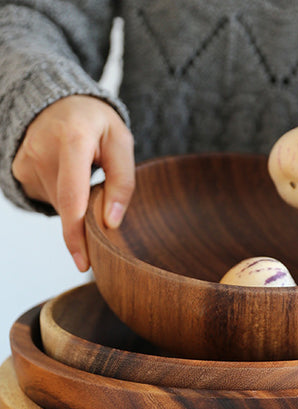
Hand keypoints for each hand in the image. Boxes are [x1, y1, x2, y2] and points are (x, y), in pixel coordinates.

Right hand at [12, 95, 134, 270]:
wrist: (57, 101)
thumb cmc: (94, 122)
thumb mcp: (120, 141)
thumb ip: (123, 181)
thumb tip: (112, 222)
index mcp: (73, 139)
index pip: (73, 197)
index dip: (77, 234)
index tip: (84, 262)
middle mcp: (43, 150)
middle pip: (68, 207)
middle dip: (86, 219)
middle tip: (101, 201)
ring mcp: (27, 161)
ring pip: (59, 206)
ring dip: (76, 203)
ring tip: (82, 173)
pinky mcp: (20, 171)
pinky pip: (49, 198)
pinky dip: (63, 195)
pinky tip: (65, 174)